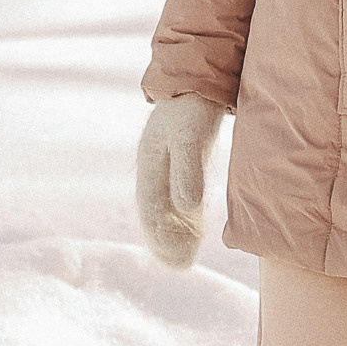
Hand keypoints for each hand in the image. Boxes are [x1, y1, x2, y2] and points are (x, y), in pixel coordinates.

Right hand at [137, 97, 223, 268]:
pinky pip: (177, 197)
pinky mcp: (182, 163)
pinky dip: (184, 217)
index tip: (175, 258)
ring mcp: (166, 166)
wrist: (197, 79)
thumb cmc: (192, 108)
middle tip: (181, 266)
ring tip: (185, 258)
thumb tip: (188, 208)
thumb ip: (187, 171)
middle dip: (165, 240)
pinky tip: (195, 231)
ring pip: (166, 207)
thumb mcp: (189, 137)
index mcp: (148, 163)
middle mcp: (154, 168)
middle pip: (155, 212)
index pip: (150, 208)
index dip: (160, 235)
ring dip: (174, 232)